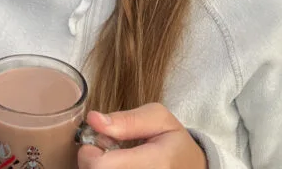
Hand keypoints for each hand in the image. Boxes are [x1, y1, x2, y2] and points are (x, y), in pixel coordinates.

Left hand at [77, 104, 206, 168]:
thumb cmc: (174, 142)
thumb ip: (127, 119)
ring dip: (97, 167)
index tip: (99, 140)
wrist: (191, 168)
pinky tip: (117, 166)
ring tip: (114, 158)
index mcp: (155, 163)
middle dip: (92, 160)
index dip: (90, 152)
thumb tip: (93, 119)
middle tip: (106, 149)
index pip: (100, 166)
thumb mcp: (159, 118)